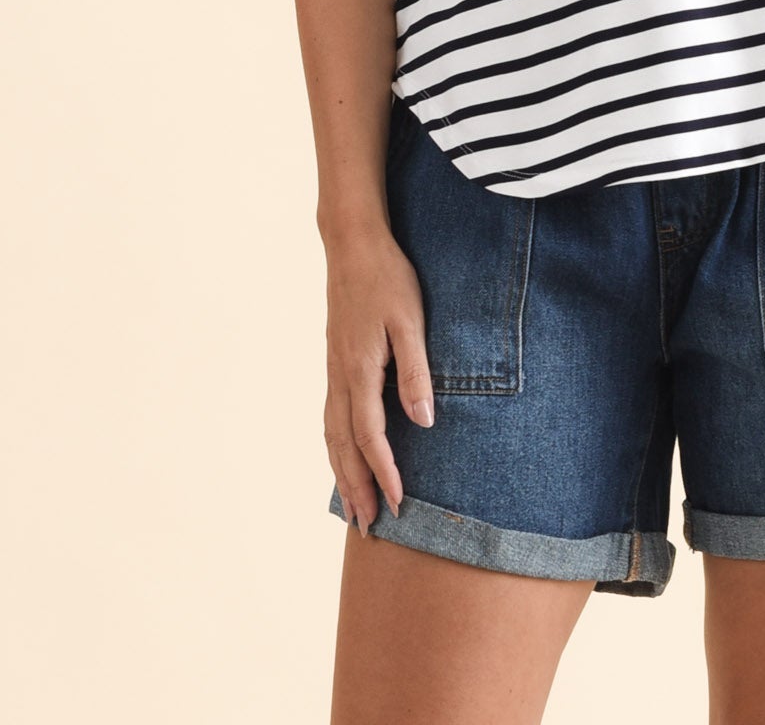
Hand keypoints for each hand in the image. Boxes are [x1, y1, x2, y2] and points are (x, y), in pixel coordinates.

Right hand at [323, 229, 436, 535]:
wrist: (352, 246)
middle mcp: (340, 378)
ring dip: (342, 474)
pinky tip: (344, 457)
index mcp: (360, 371)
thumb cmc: (388, 279)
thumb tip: (423, 422)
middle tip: (368, 528)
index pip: (371, 437)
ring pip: (332, 436)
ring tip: (353, 507)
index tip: (399, 505)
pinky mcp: (334, 364)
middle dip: (356, 489)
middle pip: (344, 447)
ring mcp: (333, 371)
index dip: (385, 473)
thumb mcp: (411, 321)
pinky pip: (330, 418)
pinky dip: (335, 448)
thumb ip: (416, 372)